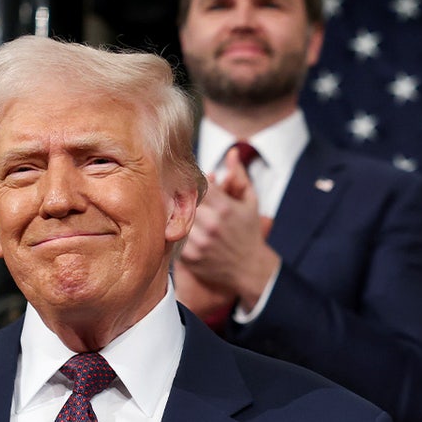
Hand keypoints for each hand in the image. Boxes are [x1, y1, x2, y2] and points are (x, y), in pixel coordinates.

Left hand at [177, 151, 279, 310]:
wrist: (249, 269)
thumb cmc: (249, 233)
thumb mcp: (250, 203)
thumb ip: (239, 176)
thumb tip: (233, 152)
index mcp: (225, 208)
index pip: (196, 184)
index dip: (188, 180)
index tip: (186, 180)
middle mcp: (211, 225)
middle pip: (181, 201)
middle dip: (177, 196)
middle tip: (172, 192)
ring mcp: (199, 242)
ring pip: (173, 219)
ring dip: (172, 214)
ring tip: (172, 210)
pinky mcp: (190, 258)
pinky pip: (172, 238)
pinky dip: (171, 232)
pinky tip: (174, 228)